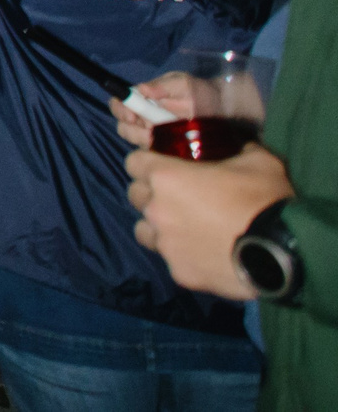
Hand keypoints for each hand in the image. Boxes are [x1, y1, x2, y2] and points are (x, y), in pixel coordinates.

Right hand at [109, 73, 199, 149]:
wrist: (223, 110)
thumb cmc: (200, 92)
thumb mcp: (183, 84)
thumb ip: (163, 86)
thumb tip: (141, 89)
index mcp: (143, 99)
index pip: (119, 103)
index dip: (120, 110)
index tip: (132, 117)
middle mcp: (144, 117)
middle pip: (123, 125)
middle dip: (131, 130)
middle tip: (149, 131)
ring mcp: (153, 133)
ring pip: (133, 140)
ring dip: (142, 139)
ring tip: (158, 138)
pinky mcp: (163, 148)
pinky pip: (150, 153)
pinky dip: (154, 151)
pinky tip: (166, 148)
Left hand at [124, 141, 292, 299]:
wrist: (285, 252)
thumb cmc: (265, 199)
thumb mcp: (257, 160)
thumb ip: (237, 149)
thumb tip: (238, 147)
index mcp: (165, 176)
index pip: (134, 162)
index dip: (147, 163)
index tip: (164, 167)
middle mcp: (156, 209)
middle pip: (136, 195)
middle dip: (152, 194)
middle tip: (179, 198)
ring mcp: (165, 244)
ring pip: (144, 230)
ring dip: (159, 226)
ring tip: (185, 228)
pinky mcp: (178, 273)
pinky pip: (170, 259)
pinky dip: (181, 255)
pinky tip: (204, 254)